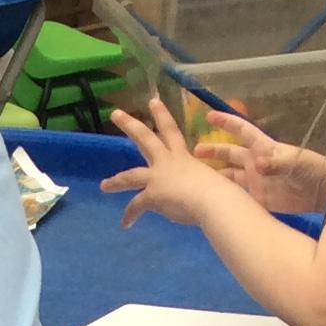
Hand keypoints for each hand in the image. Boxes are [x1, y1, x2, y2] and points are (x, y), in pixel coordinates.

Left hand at [101, 94, 230, 229]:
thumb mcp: (214, 180)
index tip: (153, 101)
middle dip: (130, 125)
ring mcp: (158, 177)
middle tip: (116, 114)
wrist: (214, 201)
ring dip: (116, 180)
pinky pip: (136, 205)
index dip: (162, 115)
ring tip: (103, 185)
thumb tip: (208, 193)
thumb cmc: (221, 192)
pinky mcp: (153, 194)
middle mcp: (168, 162)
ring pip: (131, 175)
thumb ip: (206, 183)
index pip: (171, 131)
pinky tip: (125, 224)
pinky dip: (130, 215)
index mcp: (183, 157)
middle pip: (145, 139)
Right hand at [194, 111, 325, 215]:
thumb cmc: (310, 169)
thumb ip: (275, 163)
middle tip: (192, 153)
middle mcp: (255, 163)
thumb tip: (257, 165)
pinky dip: (226, 198)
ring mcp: (255, 182)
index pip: (241, 130)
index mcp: (262, 147)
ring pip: (229, 177)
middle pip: (229, 154)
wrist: (322, 191)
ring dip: (215, 177)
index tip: (208, 117)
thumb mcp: (294, 162)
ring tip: (196, 179)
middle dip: (212, 152)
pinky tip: (212, 201)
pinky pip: (238, 198)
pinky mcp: (258, 200)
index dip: (226, 122)